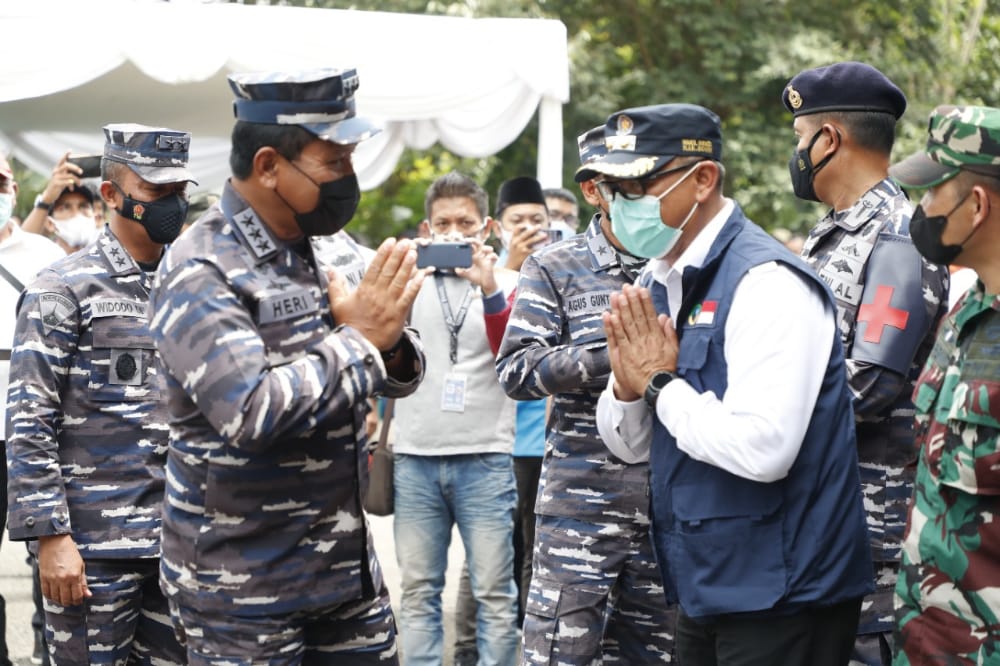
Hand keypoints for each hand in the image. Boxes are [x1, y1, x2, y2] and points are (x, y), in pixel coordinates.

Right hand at [37, 534, 90, 605]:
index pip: (77, 595)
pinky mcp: (43, 578)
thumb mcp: (81, 566)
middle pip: (66, 599)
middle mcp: (63, 579)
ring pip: (55, 598)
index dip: (78, 601)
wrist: (55, 542)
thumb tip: (87, 595)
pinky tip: (54, 595)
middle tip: (72, 601)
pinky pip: (46, 593)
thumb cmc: (69, 552)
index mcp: (74, 576)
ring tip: (63, 598)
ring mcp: (52, 579)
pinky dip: (50, 597)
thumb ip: (83, 582)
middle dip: (70, 603)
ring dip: (60, 601)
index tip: (79, 601)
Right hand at [39, 152, 82, 205]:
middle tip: (81, 172)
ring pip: (69, 175)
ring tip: (80, 184)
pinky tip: (72, 188)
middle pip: (67, 166)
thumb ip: (69, 175)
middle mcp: (56, 171)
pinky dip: (71, 184)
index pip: (62, 160)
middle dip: (75, 168)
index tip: (70, 150)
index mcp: (58, 169)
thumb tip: (81, 174)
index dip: (65, 155)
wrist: (50, 194)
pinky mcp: (56, 183)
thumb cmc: (59, 185)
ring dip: (77, 180)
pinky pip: (66, 182)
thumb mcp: (64, 179)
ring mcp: (55, 177)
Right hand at [329, 238, 426, 350]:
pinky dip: (416, 285)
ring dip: (408, 265)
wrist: (359, 347)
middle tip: (406, 242)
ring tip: (414, 253)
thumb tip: (330, 270)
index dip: (383, 253)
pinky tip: (422, 275)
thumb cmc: (349, 326)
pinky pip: (409, 296)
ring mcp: (389, 304)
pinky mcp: (398, 314)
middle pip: (389, 270)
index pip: (375, 267)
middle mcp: (377, 294)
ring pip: (400, 280)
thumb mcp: (337, 304)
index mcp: (364, 290)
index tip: (390, 241)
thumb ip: (335, 285)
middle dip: (398, 254)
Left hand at [454, 238, 498, 292]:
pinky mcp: (492, 262)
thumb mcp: (467, 274)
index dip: (466, 243)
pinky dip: (492, 256)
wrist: (485, 284)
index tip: (462, 242)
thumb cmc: (477, 277)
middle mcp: (480, 255)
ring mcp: (487, 258)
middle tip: (467, 241)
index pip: (470, 246)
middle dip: (473, 240)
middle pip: (478, 244)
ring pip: (489, 248)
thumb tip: (456, 269)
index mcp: (473, 256)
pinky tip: (489, 258)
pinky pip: (494, 256)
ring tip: (483, 249)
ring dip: (486, 248)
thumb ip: (461, 272)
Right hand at [503, 223, 546, 270]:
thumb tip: (531, 232)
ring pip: (532, 240)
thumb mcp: (513, 246)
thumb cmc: (514, 255)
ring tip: (545, 236)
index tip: (527, 225)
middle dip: (534, 229)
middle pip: (526, 233)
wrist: (511, 267)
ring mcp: (521, 248)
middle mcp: (517, 243)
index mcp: (513, 239)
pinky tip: (545, 246)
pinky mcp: (526, 254)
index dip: (522, 225)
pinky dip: (540, 247)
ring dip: (539, 237)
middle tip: (539, 226)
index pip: (516, 229)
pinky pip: (535, 249)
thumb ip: (518, 239)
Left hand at [603, 284, 677, 400]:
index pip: (649, 315)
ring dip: (622, 308)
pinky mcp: (625, 353)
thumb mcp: (674, 349)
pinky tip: (610, 315)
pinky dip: (614, 326)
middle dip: (632, 300)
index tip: (641, 290)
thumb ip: (670, 333)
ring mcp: (634, 345)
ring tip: (618, 296)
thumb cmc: (665, 369)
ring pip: (627, 323)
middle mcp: (645, 338)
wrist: (657, 386)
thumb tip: (665, 318)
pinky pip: (619, 337)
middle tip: (627, 288)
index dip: (644, 301)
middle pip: (637, 316)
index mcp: (657, 336)